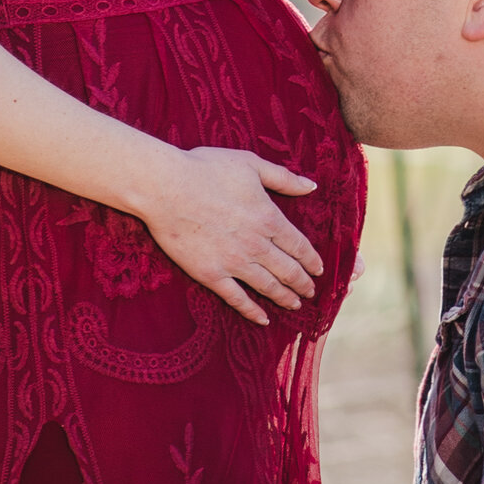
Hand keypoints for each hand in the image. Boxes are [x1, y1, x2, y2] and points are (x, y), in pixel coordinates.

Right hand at [134, 146, 322, 325]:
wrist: (165, 188)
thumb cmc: (206, 169)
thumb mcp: (250, 164)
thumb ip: (284, 178)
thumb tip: (311, 186)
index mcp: (269, 218)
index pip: (299, 246)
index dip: (311, 260)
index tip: (318, 269)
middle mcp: (256, 245)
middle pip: (288, 270)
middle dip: (303, 283)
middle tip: (311, 292)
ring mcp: (234, 262)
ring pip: (267, 287)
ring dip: (284, 298)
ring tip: (294, 305)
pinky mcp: (211, 274)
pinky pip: (237, 298)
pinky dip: (252, 311)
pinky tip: (262, 319)